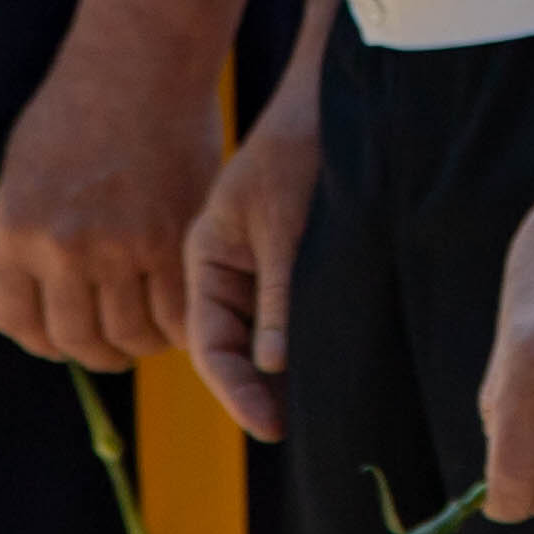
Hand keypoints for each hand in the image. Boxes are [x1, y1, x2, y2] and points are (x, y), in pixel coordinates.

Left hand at [0, 13, 225, 374]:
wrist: (141, 61)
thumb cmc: (80, 108)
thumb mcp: (25, 171)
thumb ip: (27, 237)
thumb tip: (41, 298)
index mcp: (15, 228)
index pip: (16, 322)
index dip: (42, 339)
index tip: (63, 337)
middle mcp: (62, 245)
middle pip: (75, 339)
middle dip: (95, 352)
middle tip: (115, 345)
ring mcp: (120, 244)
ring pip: (129, 335)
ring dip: (139, 344)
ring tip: (150, 328)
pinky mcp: (173, 238)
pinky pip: (175, 314)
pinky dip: (178, 327)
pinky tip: (181, 312)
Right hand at [183, 65, 322, 443]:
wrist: (328, 102)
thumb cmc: (299, 153)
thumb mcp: (286, 224)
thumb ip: (278, 295)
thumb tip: (271, 366)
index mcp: (205, 258)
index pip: (211, 344)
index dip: (237, 391)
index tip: (270, 427)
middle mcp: (223, 271)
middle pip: (229, 350)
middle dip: (255, 392)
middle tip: (292, 431)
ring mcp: (253, 269)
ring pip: (257, 340)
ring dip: (277, 375)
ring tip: (313, 411)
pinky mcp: (285, 265)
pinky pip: (283, 319)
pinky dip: (296, 346)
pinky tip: (321, 369)